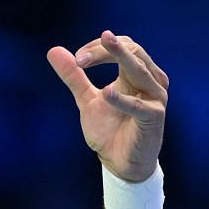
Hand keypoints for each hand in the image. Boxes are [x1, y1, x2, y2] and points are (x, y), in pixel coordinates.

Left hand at [46, 30, 168, 182]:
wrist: (119, 163)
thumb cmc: (109, 130)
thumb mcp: (87, 99)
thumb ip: (74, 77)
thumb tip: (53, 51)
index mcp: (137, 73)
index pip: (125, 45)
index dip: (100, 47)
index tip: (77, 59)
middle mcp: (150, 80)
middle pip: (134, 51)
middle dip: (106, 51)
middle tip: (80, 58)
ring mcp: (155, 98)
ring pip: (140, 70)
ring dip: (119, 59)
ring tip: (94, 57)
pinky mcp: (154, 117)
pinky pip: (140, 106)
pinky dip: (122, 100)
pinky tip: (106, 93)